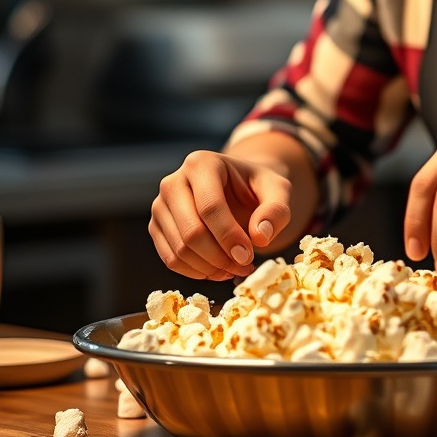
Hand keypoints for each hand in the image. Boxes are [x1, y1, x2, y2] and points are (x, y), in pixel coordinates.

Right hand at [149, 150, 292, 280]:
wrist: (240, 190)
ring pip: (179, 249)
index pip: (210, 206)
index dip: (229, 236)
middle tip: (245, 267)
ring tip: (236, 269)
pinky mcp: (157, 227)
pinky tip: (220, 270)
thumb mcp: (278, 191)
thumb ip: (276, 210)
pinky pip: (171, 259)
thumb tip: (259, 236)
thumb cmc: (257, 188)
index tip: (247, 257)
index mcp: (202, 163)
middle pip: (191, 230)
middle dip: (220, 256)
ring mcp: (160, 205)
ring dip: (210, 268)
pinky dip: (196, 272)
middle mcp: (173, 181)